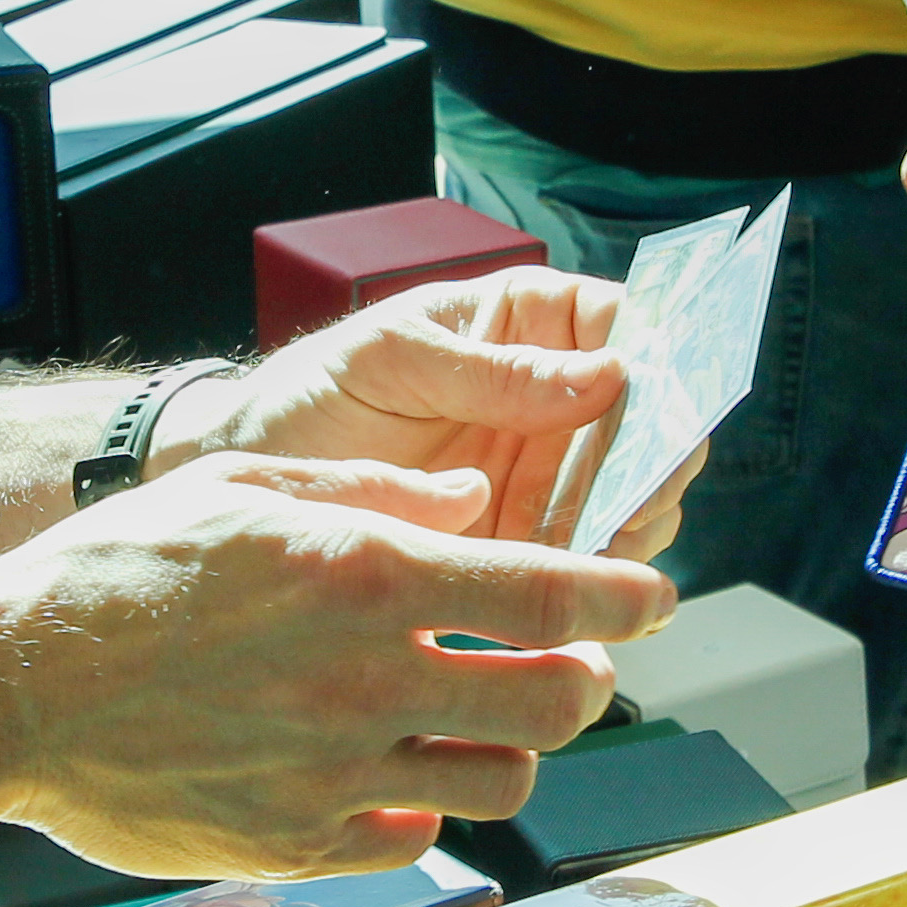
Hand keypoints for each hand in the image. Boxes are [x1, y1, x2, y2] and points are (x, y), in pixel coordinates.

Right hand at [0, 454, 676, 874]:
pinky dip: (420, 808)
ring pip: (505, 782)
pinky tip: (381, 771)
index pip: (556, 592)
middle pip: (562, 701)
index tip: (651, 598)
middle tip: (565, 664)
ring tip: (466, 719)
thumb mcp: (245, 485)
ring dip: (506, 748)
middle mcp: (370, 680)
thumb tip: (472, 502)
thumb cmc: (118, 573)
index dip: (628, 597)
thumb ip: (374, 490)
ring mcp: (338, 775)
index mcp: (367, 574)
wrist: (7, 691)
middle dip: (585, 679)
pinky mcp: (300, 847)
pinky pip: (417, 840)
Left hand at [196, 269, 688, 559]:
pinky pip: (585, 551)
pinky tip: (571, 585)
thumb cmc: (312, 394)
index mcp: (524, 320)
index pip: (622, 324)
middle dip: (652, 458)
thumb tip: (606, 375)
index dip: (657, 361)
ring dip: (629, 522)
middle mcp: (549, 391)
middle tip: (636, 503)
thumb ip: (491, 370)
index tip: (656, 411)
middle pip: (644, 417)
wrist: (250, 482)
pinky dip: (589, 570)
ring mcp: (544, 467)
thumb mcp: (391, 361)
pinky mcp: (525, 536)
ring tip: (598, 551)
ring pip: (629, 489)